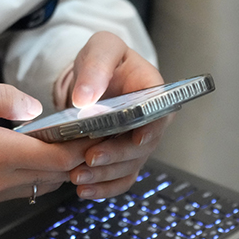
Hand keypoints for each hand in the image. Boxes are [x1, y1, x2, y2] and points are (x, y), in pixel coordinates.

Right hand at [0, 76, 95, 208]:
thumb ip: (2, 97)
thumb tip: (36, 111)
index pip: (57, 159)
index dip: (81, 146)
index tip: (97, 128)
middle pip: (53, 176)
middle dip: (74, 156)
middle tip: (86, 131)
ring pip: (38, 186)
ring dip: (54, 167)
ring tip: (62, 139)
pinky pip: (17, 191)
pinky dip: (32, 174)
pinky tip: (29, 152)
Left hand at [67, 32, 171, 198]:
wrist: (94, 79)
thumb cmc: (104, 60)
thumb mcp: (101, 48)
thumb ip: (95, 67)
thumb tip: (85, 98)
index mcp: (154, 91)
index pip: (159, 113)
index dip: (150, 129)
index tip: (136, 139)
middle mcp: (151, 121)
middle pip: (141, 146)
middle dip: (116, 155)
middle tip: (91, 158)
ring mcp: (138, 143)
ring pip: (128, 167)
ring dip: (104, 175)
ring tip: (78, 176)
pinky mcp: (123, 159)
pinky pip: (119, 179)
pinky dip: (103, 188)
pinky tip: (83, 190)